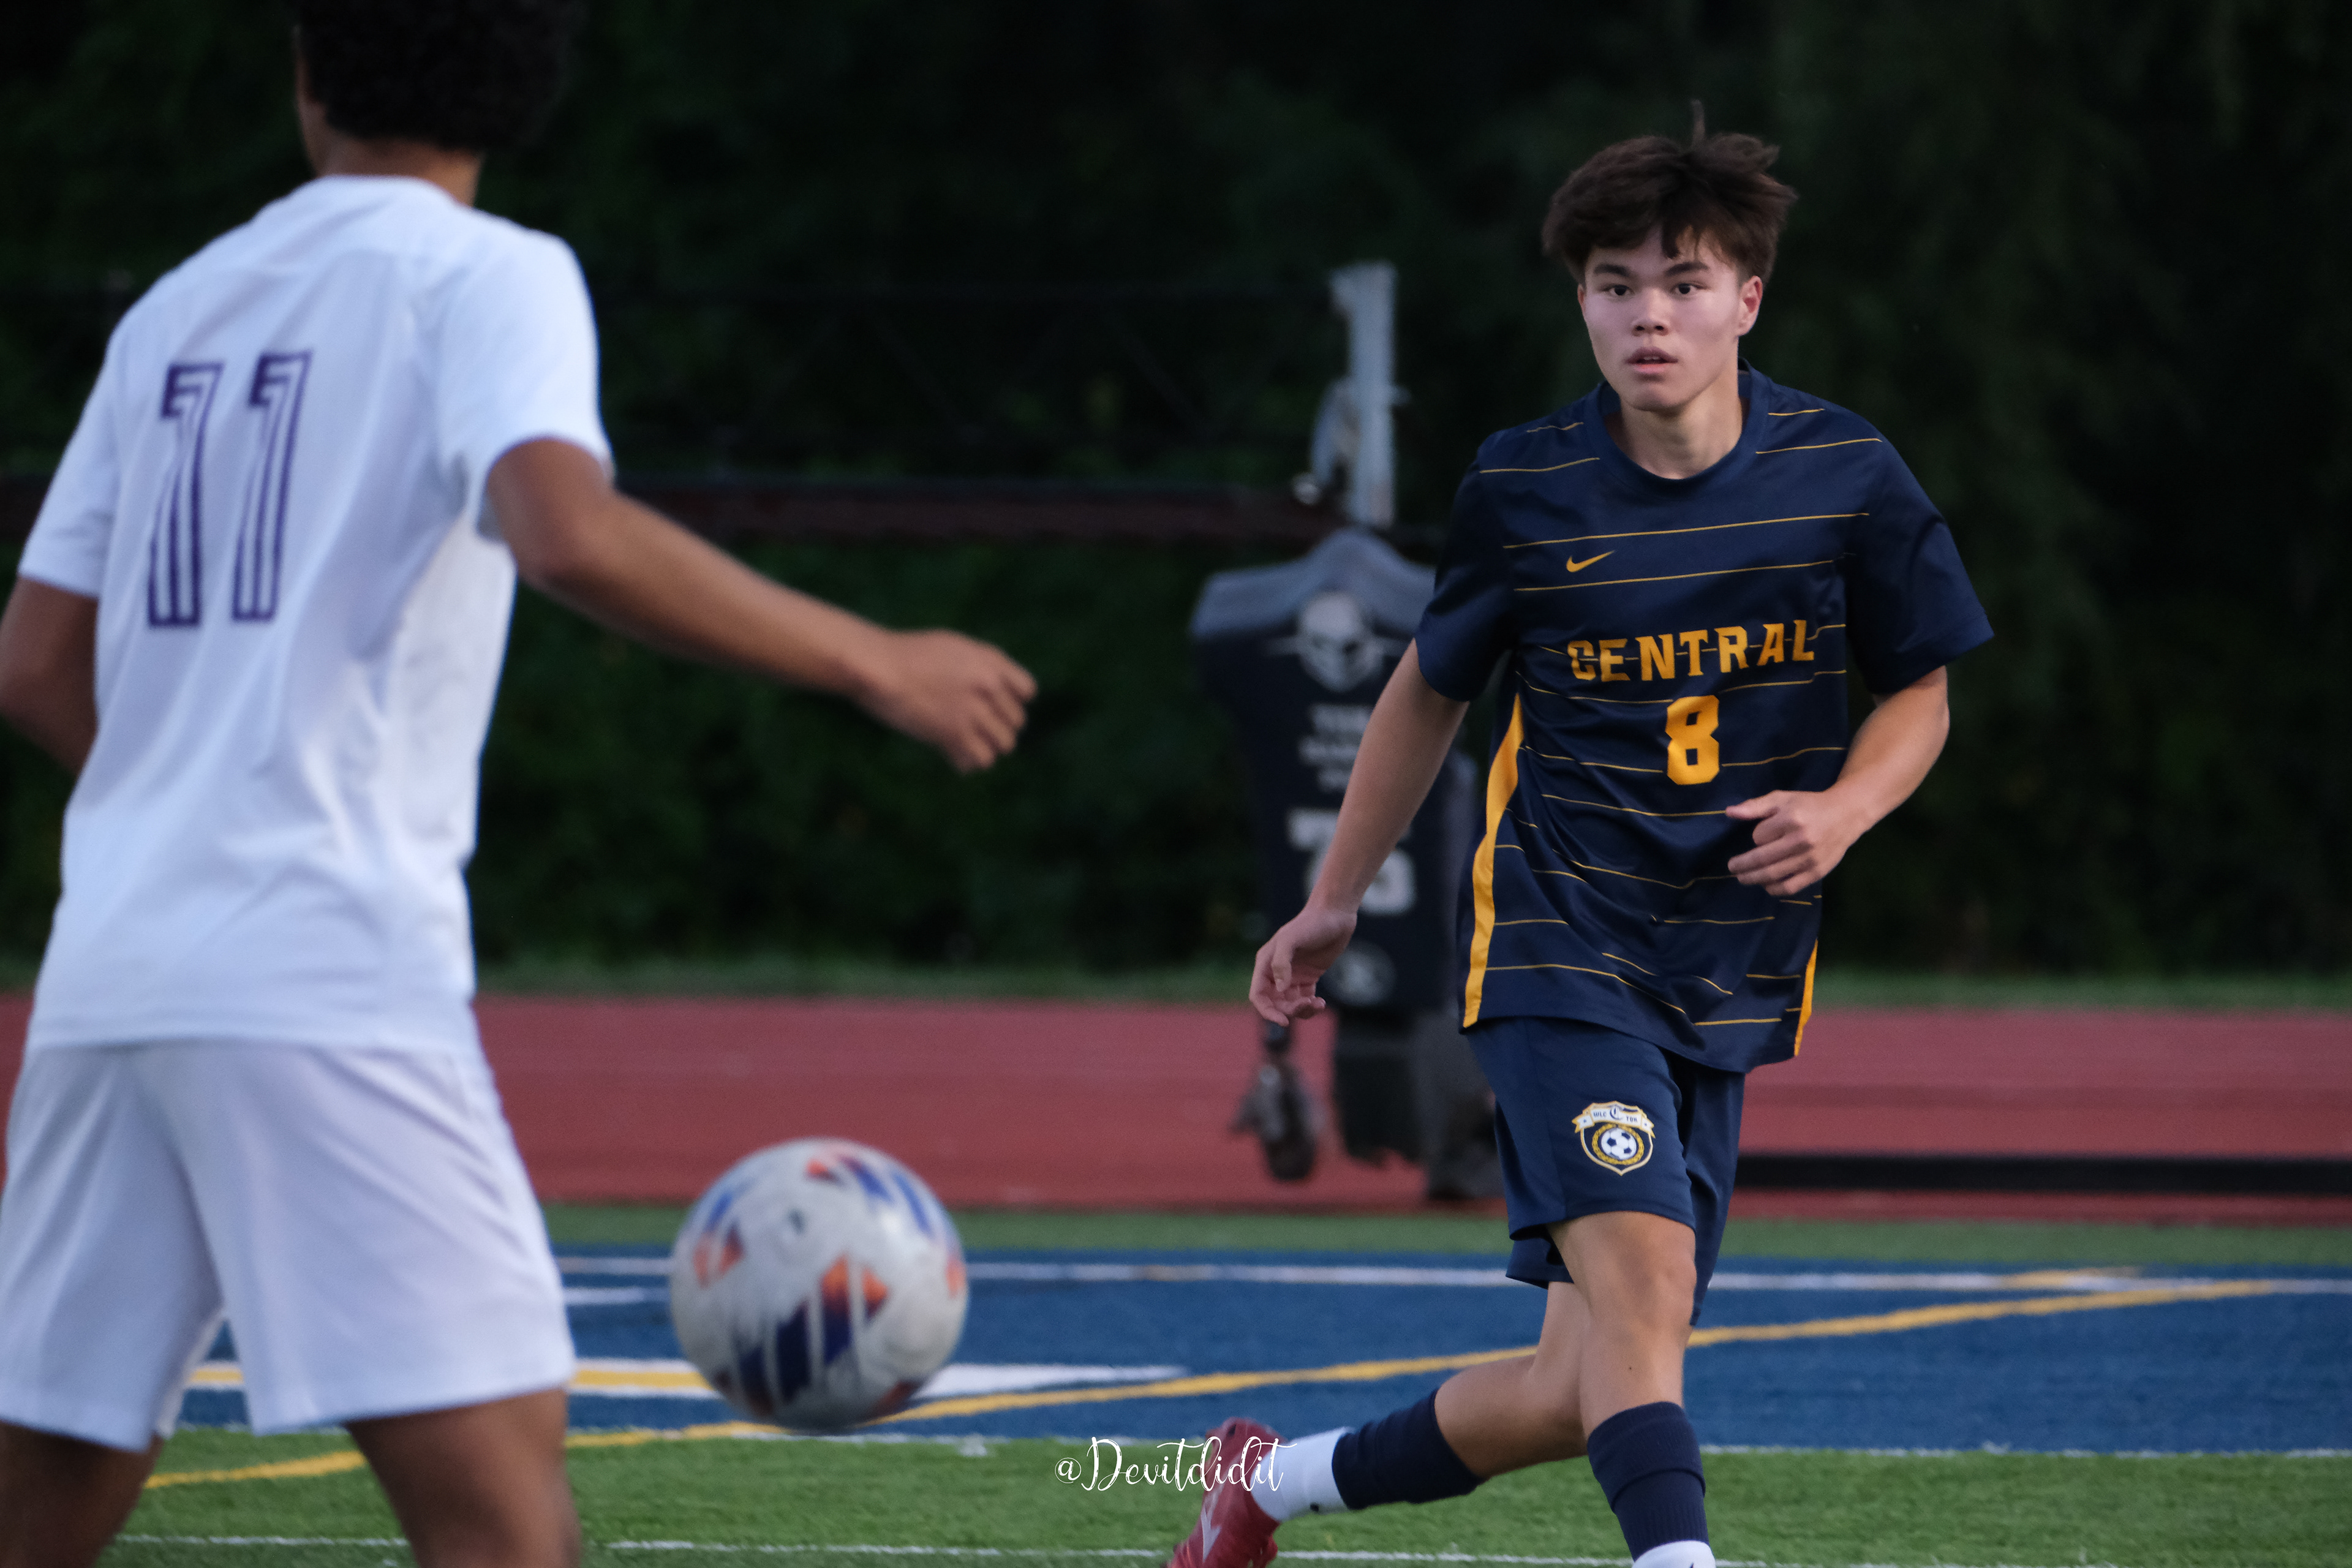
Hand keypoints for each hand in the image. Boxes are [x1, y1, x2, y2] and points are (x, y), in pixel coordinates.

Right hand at [855, 630, 1036, 772]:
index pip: (1027, 691)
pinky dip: (967, 762)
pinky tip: (952, 755)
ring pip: (1003, 745)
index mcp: (990, 661)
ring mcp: (972, 711)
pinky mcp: (953, 734)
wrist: (878, 666)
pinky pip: (979, 761)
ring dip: (986, 747)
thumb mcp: (953, 646)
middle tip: (974, 729)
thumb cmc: (908, 654)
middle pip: (1016, 722)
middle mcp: (987, 687)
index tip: (993, 706)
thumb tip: (998, 688)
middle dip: (997, 727)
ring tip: (965, 744)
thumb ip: (981, 664)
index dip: (1011, 701)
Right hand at [1249, 902, 1357, 1024]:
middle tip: (1307, 1004)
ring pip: (1290, 1004)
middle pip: (1275, 1003)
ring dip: (1302, 1010)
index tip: (1284, 1021)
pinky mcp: (1308, 978)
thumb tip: (1279, 989)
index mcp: (1266, 963)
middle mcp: (1276, 972)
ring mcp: (1292, 976)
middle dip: (1289, 1010)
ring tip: (1317, 1005)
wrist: (1334, 915)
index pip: (1258, 995)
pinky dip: (1311, 1006)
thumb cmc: (1311, 924)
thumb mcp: (1292, 939)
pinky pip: (1305, 1000)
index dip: (1267, 1011)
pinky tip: (1321, 1003)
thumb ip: (1281, 963)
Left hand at [1723, 788, 1867, 895]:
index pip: (1759, 836)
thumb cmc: (1809, 805)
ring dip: (1754, 879)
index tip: (1758, 837)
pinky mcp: (1818, 872)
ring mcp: (1810, 859)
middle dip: (1743, 866)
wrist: (1846, 815)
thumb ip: (1755, 806)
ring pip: (1774, 874)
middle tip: (1732, 868)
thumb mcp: (1782, 799)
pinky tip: (1766, 886)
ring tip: (1743, 878)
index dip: (1755, 838)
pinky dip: (1775, 889)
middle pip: (1762, 859)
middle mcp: (1801, 840)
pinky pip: (1791, 887)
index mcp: (1791, 820)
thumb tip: (1729, 812)